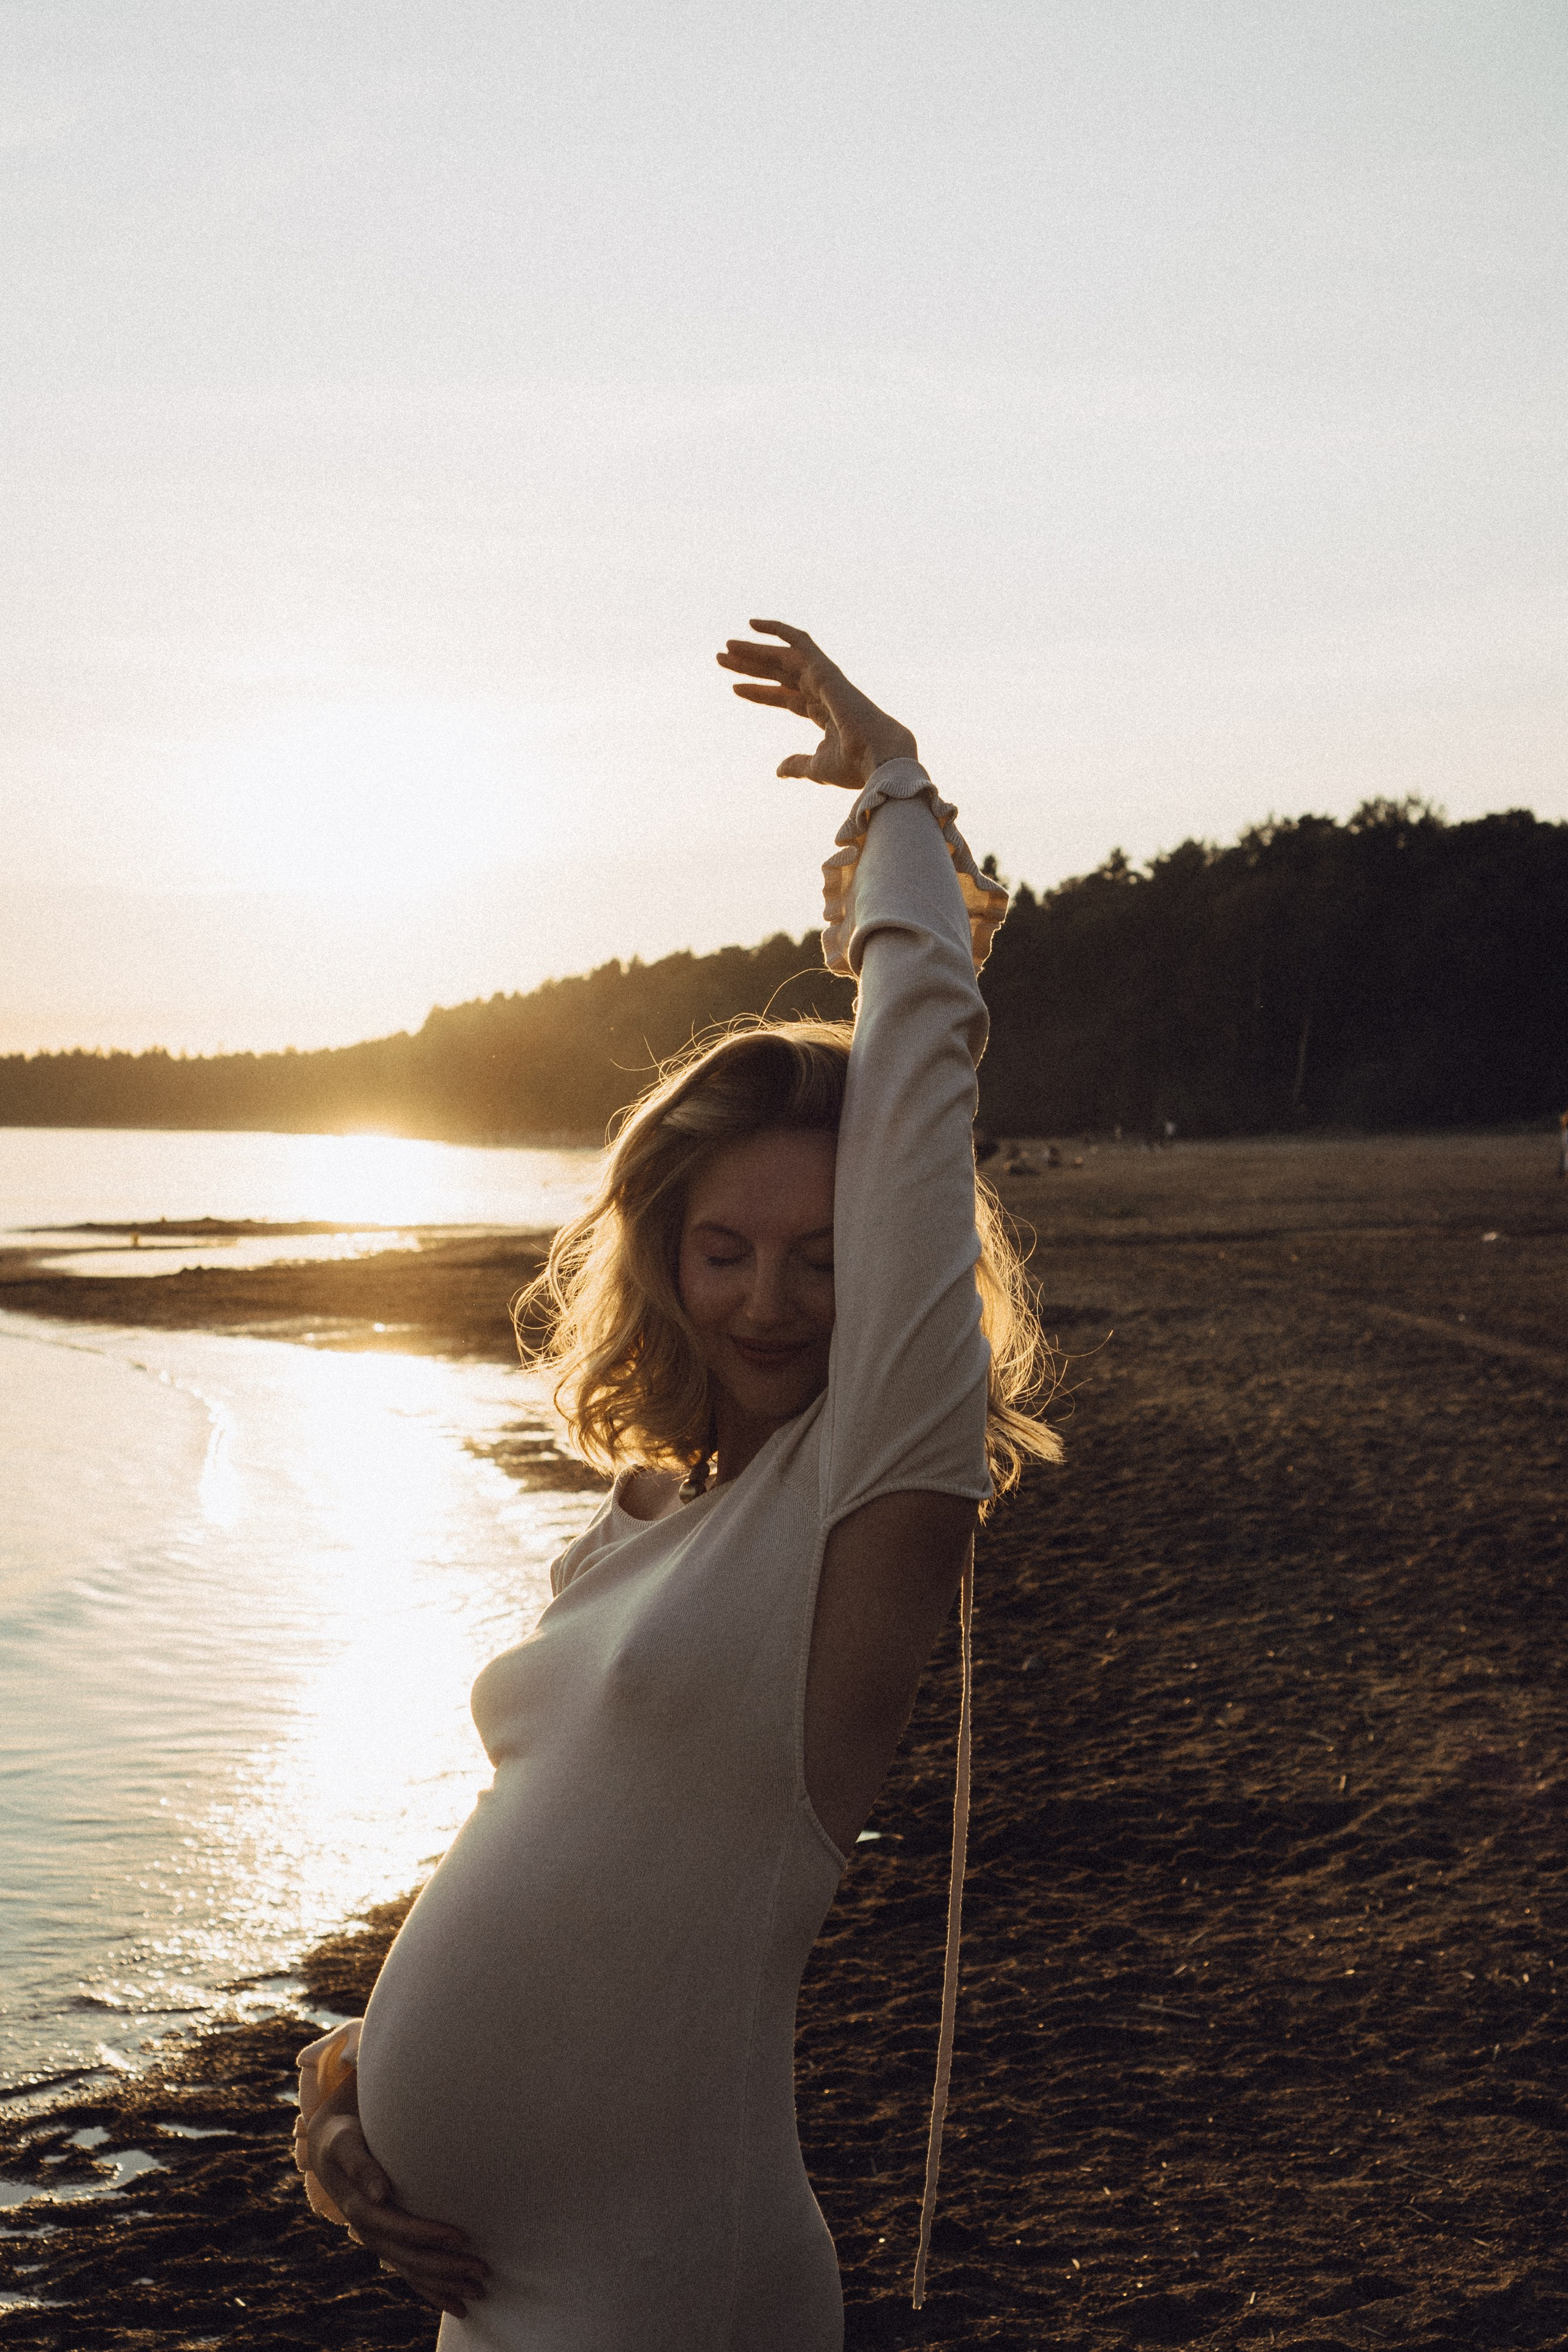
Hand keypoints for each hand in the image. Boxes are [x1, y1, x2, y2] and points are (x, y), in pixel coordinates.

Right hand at [304, 2072, 488, 2320]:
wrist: (330, 2148)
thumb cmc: (344, 2138)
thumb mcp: (345, 2144)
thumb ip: (361, 2164)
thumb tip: (380, 2192)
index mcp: (359, 2208)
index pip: (397, 2227)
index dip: (427, 2234)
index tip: (461, 2236)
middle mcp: (368, 2231)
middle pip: (409, 2257)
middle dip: (446, 2267)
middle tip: (482, 2270)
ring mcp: (378, 2241)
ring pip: (412, 2271)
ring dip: (444, 2284)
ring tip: (478, 2292)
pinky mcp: (386, 2243)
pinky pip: (408, 2272)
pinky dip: (431, 2290)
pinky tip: (455, 2303)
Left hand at [717, 620, 917, 792]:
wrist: (878, 757)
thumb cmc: (854, 765)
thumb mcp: (817, 767)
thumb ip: (797, 764)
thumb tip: (779, 770)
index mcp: (822, 713)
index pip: (785, 697)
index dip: (761, 693)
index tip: (735, 688)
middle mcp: (822, 692)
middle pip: (779, 674)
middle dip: (751, 666)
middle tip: (721, 659)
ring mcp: (823, 679)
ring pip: (782, 658)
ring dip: (754, 651)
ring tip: (726, 648)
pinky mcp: (824, 669)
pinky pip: (799, 641)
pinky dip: (778, 630)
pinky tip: (752, 625)